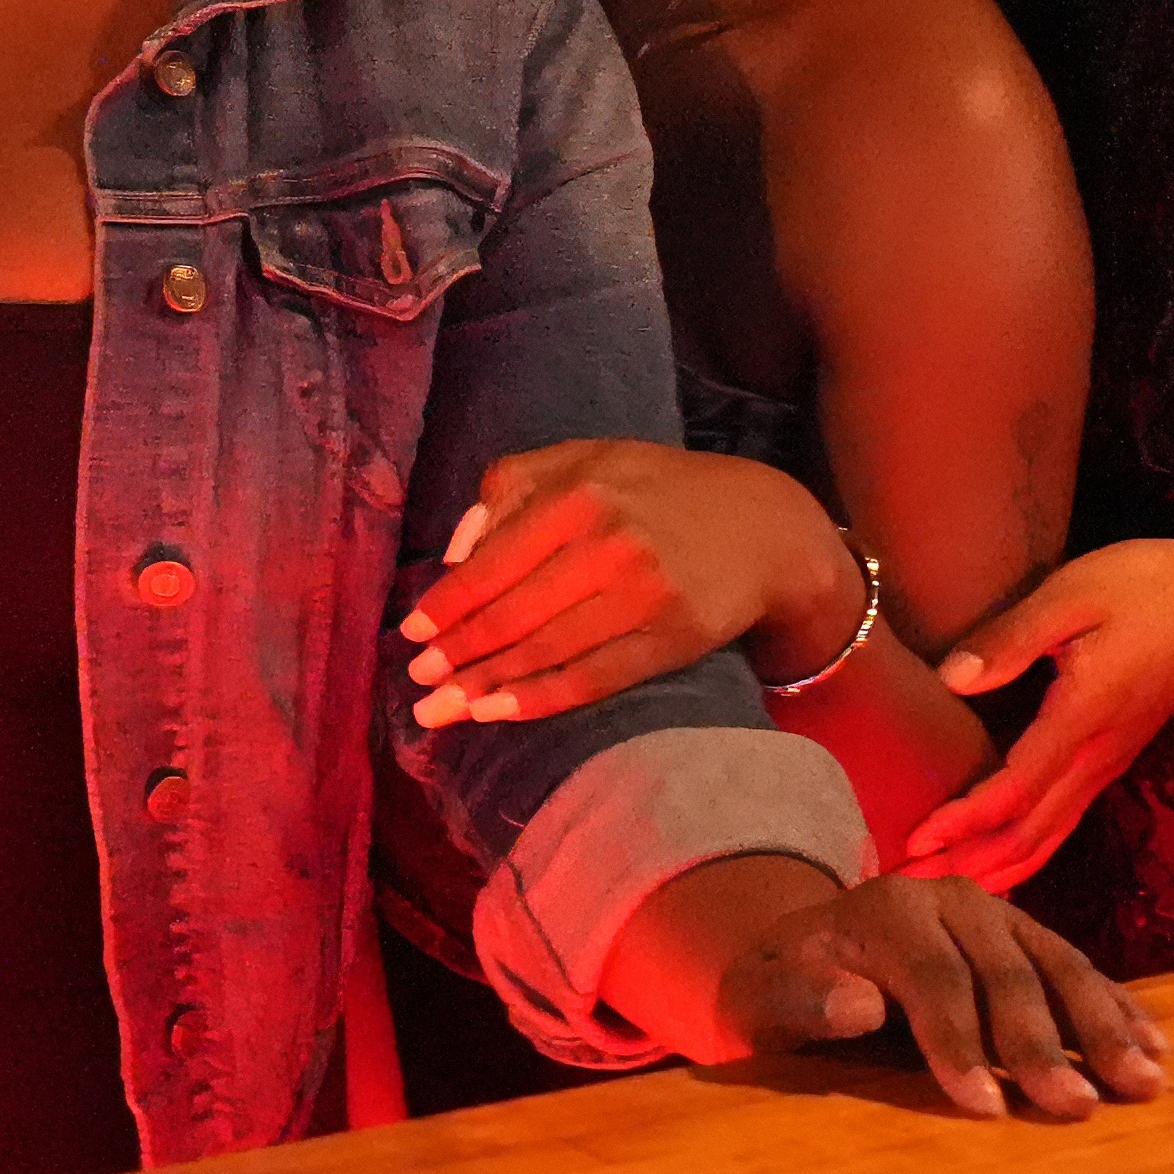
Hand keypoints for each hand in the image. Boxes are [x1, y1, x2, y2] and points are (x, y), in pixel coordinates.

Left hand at [401, 443, 872, 727]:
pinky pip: (592, 678)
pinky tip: (498, 713)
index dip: (445, 606)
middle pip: (512, 614)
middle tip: (417, 684)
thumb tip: (456, 552)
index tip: (410, 636)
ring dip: (484, 686)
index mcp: (578, 493)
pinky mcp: (671, 639)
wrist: (763, 527)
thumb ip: (511, 486)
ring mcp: (642, 594)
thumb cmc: (654, 491)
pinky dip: (539, 700)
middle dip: (456, 655)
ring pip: (545, 651)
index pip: (492, 562)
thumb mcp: (585, 460)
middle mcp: (608, 542)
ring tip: (441, 710)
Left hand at [709, 870, 1166, 1121]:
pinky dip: (1119, 1007)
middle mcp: (949, 899)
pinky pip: (1079, 968)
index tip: (988, 1108)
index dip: (960, 1044)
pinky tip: (1154, 1048)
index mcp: (886, 910)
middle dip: (1043, 1044)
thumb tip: (856, 1005)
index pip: (932, 978)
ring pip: (1057, 967)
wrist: (807, 950)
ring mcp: (997, 913)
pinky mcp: (1027, 935)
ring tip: (1142, 1083)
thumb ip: (802, 1001)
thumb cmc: (786, 988)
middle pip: (1006, 973)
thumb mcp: (764, 998)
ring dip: (1103, 1026)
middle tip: (1077, 1108)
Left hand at [901, 536, 1173, 889]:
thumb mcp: (1073, 594)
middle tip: (905, 880)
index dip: (964, 821)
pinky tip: (997, 862)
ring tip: (939, 883)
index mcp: (1083, 716)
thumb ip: (1012, 638)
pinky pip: (1064, 821)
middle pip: (1028, 832)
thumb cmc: (1148, 586)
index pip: (1016, 790)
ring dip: (993, 866)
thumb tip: (952, 678)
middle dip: (966, 861)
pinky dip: (1025, 851)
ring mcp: (1108, 762)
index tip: (915, 840)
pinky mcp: (1112, 758)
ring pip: (1048, 836)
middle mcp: (1097, 755)